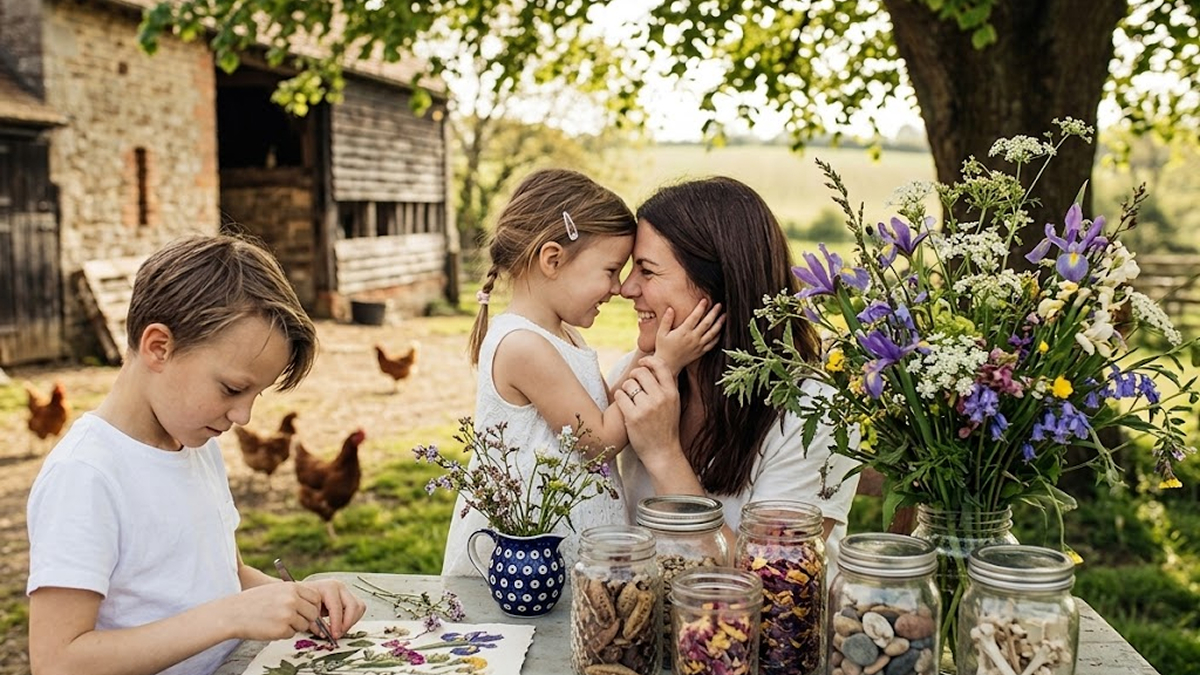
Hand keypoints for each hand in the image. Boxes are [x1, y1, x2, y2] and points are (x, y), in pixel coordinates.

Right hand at [226, 580, 323, 640]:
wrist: (233, 613)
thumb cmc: (254, 602)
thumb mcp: (276, 590)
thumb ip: (294, 595)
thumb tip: (313, 606)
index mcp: (292, 587)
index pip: (316, 598)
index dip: (313, 606)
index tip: (306, 611)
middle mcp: (292, 600)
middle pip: (313, 613)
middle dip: (306, 619)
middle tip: (292, 620)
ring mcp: (287, 615)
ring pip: (304, 625)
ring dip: (294, 627)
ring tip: (277, 621)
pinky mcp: (281, 629)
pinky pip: (291, 634)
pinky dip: (283, 633)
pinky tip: (270, 627)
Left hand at [303, 579, 367, 636]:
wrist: (303, 594)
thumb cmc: (304, 601)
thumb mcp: (306, 612)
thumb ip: (316, 624)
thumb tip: (326, 634)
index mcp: (328, 587)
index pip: (337, 607)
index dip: (336, 624)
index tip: (334, 635)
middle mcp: (340, 587)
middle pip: (353, 606)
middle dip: (347, 623)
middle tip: (338, 634)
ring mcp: (346, 591)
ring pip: (359, 607)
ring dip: (351, 621)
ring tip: (339, 629)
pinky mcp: (350, 597)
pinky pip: (359, 609)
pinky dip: (353, 618)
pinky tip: (342, 623)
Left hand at [615, 356, 683, 471]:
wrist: (663, 452)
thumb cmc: (666, 427)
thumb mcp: (673, 404)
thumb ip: (665, 386)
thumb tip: (652, 365)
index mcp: (672, 393)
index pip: (660, 365)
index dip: (648, 360)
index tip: (641, 363)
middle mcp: (661, 398)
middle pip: (641, 372)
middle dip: (633, 375)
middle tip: (632, 383)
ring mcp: (647, 407)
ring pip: (628, 384)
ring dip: (625, 388)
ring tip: (628, 397)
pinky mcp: (633, 417)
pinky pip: (620, 396)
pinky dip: (619, 398)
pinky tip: (623, 405)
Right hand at [653, 301, 724, 374]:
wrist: (668, 365)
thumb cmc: (663, 348)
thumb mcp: (661, 333)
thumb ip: (666, 320)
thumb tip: (671, 308)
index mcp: (683, 332)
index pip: (695, 317)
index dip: (701, 307)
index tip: (705, 300)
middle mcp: (693, 338)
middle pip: (707, 323)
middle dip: (714, 313)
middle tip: (719, 305)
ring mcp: (698, 345)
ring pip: (712, 333)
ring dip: (719, 323)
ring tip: (724, 315)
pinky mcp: (701, 352)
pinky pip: (712, 343)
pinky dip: (718, 336)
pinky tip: (720, 330)